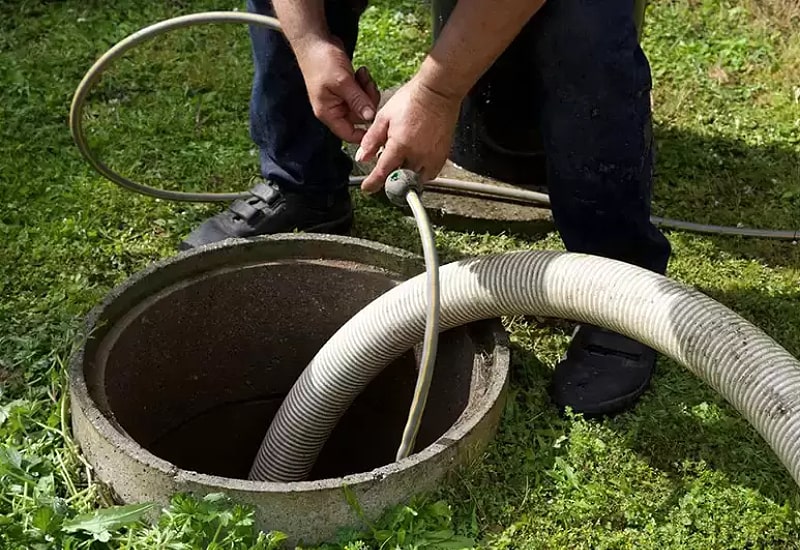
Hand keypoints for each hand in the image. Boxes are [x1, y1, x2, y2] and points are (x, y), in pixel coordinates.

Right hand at [295, 38, 379, 142]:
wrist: (315, 40)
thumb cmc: (322, 61)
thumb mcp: (342, 82)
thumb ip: (357, 101)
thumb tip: (370, 118)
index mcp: (329, 113)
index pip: (349, 134)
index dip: (364, 133)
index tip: (378, 123)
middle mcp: (335, 109)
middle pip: (360, 118)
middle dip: (368, 101)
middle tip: (367, 83)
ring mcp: (341, 99)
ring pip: (363, 104)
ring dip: (368, 90)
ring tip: (362, 74)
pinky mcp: (347, 89)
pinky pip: (362, 93)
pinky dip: (365, 83)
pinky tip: (361, 71)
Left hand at [356, 76, 461, 192]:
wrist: (437, 92)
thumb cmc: (412, 100)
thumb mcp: (384, 117)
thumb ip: (371, 139)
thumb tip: (362, 157)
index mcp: (400, 145)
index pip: (382, 173)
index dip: (373, 183)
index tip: (368, 188)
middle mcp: (417, 155)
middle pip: (399, 178)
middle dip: (391, 176)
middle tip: (388, 165)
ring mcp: (432, 157)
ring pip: (415, 179)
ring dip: (406, 175)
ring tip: (403, 160)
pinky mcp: (442, 156)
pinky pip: (430, 174)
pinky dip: (421, 173)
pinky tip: (416, 161)